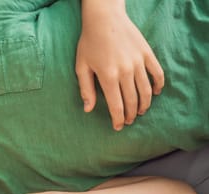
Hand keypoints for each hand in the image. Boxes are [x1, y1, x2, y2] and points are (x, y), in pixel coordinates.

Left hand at [76, 1, 163, 130]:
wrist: (104, 18)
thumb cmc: (89, 43)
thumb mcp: (81, 67)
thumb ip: (86, 89)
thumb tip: (88, 110)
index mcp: (108, 76)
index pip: (116, 105)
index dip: (117, 119)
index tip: (118, 127)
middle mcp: (125, 71)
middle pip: (131, 101)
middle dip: (130, 115)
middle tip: (128, 121)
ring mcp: (138, 62)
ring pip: (145, 90)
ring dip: (144, 104)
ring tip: (139, 112)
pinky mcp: (147, 54)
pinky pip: (157, 73)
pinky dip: (158, 85)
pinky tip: (155, 93)